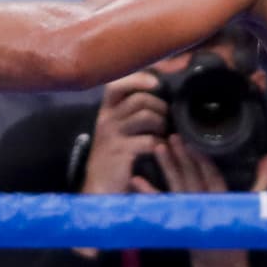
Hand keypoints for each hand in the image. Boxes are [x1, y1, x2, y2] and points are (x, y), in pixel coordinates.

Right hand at [80, 72, 167, 193]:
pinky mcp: (121, 152)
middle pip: (139, 99)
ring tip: (163, 133)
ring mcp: (113, 136)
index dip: (138, 79)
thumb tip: (156, 93)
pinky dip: (160, 143)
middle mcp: (107, 120)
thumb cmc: (113, 157)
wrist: (100, 187)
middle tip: (166, 118)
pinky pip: (149, 140)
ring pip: (146, 116)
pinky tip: (160, 149)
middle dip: (160, 106)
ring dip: (161, 123)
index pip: (117, 85)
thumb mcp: (116, 130)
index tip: (156, 83)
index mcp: (106, 112)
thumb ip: (130, 112)